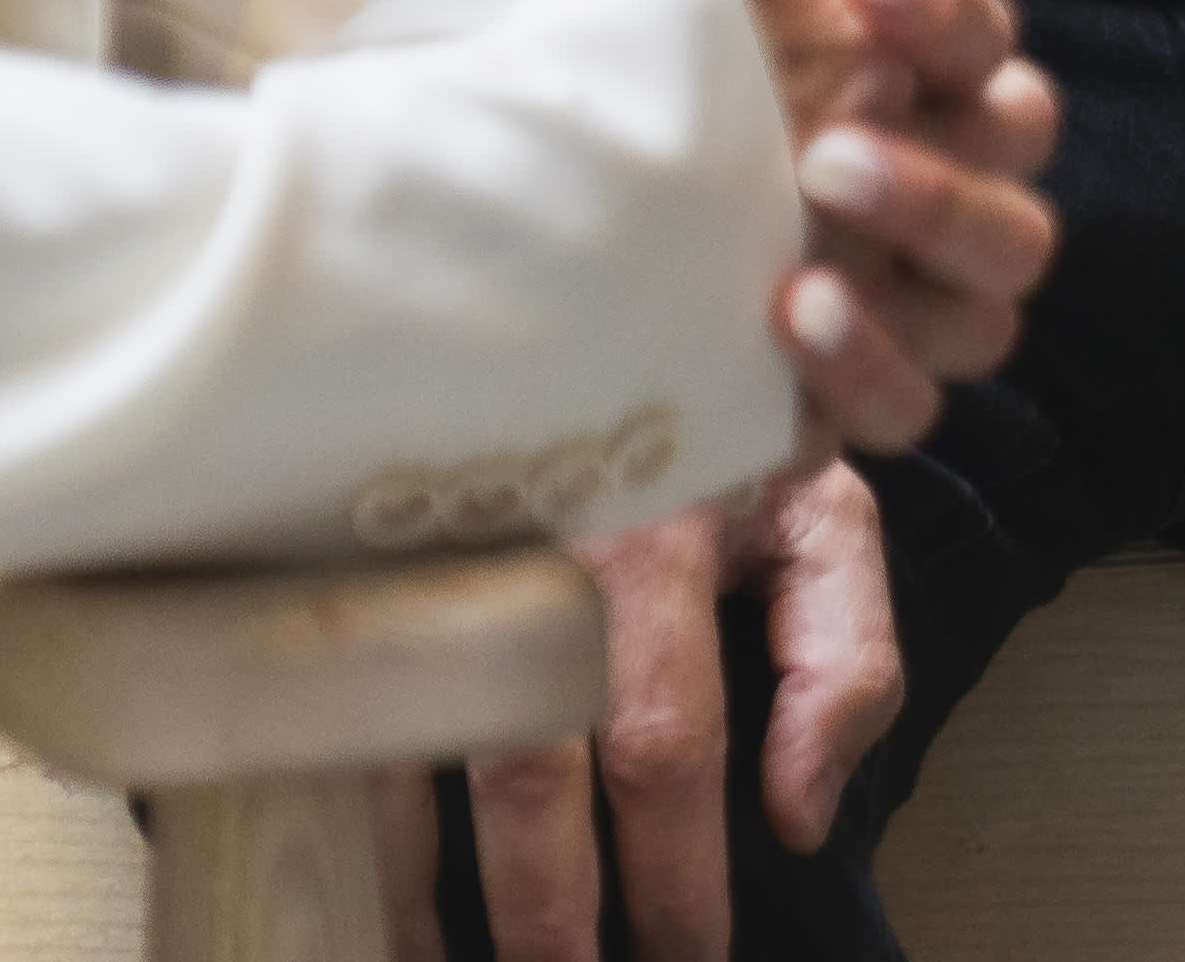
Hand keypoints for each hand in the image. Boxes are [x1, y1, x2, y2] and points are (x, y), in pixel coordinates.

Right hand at [375, 470, 902, 961]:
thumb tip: (800, 819)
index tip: (691, 961)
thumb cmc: (716, 424)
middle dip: (546, 916)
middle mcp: (536, 549)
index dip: (676, 878)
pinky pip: (339, 713)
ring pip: (413, 753)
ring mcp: (433, 553)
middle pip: (528, 773)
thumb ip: (844, 659)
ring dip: (423, 894)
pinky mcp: (353, 559)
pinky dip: (350, 822)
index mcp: (658, 537)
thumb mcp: (820, 511)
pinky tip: (367, 904)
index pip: (668, 744)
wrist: (606, 290)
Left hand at [629, 0, 1065, 462]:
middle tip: (823, 143)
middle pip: (1017, 186)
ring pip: (988, 305)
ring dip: (912, 259)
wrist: (499, 210)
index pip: (987, 43)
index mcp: (909, 79)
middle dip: (937, 165)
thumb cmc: (623, 61)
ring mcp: (891, 302)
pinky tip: (788, 315)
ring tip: (806, 233)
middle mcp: (927, 190)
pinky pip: (906, 408)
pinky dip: (864, 367)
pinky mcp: (831, 400)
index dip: (937, 4)